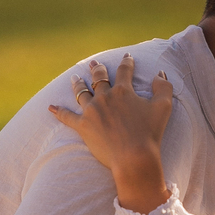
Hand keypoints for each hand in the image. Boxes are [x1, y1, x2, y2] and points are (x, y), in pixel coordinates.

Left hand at [49, 54, 173, 213]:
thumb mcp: (164, 107)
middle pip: (99, 78)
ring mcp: (91, 111)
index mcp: (124, 91)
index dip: (127, 63)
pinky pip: (67, 117)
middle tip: (94, 64)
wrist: (134, 157)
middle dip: (97, 69)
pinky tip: (51, 108)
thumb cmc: (150, 133)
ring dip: (78, 84)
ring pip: (81, 93)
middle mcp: (105, 97)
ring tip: (75, 79)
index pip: (124, 71)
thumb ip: (163, 87)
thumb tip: (160, 73)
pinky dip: (59, 112)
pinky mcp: (82, 126)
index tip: (127, 57)